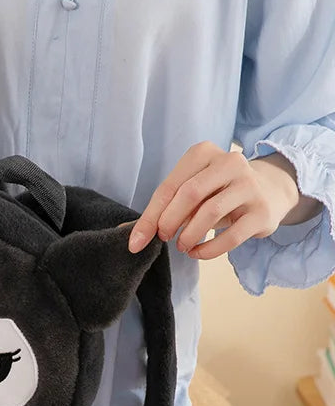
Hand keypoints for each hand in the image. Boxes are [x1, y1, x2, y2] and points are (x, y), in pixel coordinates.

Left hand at [127, 142, 301, 258]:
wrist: (270, 190)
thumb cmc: (217, 192)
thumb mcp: (191, 190)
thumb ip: (164, 207)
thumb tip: (134, 238)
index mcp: (204, 153)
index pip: (169, 187)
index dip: (150, 218)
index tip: (136, 242)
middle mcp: (230, 162)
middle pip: (189, 194)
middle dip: (169, 222)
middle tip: (164, 238)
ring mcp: (250, 185)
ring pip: (210, 213)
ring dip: (189, 236)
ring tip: (182, 246)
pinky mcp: (262, 211)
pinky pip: (231, 236)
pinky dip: (209, 250)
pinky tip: (198, 252)